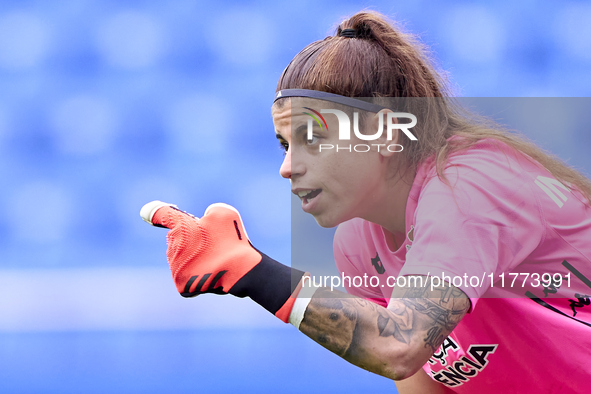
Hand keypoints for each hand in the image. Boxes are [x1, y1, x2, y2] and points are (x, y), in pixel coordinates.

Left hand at [140, 201, 261, 296]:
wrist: (242, 270)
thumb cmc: (233, 239)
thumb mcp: (224, 212)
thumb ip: (208, 212)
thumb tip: (203, 221)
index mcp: (181, 226)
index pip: (162, 215)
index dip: (155, 212)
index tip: (148, 213)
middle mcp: (173, 247)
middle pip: (176, 240)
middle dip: (190, 240)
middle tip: (212, 244)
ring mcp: (176, 268)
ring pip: (181, 259)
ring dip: (194, 258)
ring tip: (215, 260)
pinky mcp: (182, 285)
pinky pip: (186, 276)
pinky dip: (198, 274)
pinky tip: (211, 272)